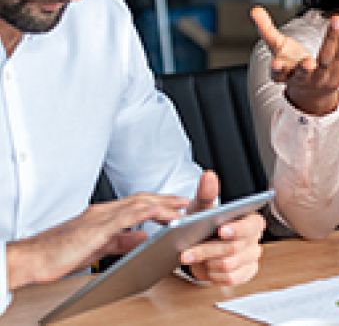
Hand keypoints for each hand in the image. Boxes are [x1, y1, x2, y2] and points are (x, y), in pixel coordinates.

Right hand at [7, 193, 188, 289]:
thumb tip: (142, 238)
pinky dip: (146, 213)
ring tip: (180, 207)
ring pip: (138, 204)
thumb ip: (121, 240)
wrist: (34, 258)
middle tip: (185, 201)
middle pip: (142, 200)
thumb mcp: (99, 247)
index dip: (158, 202)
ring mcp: (101, 217)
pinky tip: (159, 214)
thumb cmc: (60, 253)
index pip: (137, 204)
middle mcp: (104, 211)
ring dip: (161, 204)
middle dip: (165, 199)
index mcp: (104, 215)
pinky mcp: (97, 227)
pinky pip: (126, 216)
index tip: (176, 204)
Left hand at [179, 171, 265, 284]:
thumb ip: (206, 193)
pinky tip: (206, 267)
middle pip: (233, 248)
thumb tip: (208, 176)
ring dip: (206, 263)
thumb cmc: (205, 224)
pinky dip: (213, 275)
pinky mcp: (245, 273)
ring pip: (228, 265)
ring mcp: (252, 258)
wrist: (202, 245)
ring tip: (193, 257)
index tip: (221, 230)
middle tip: (186, 252)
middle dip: (206, 250)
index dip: (236, 229)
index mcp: (252, 220)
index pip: (250, 226)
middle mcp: (255, 239)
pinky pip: (229, 279)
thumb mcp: (202, 208)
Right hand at [251, 6, 338, 115]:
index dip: (278, 69)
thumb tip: (254, 9)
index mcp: (284, 75)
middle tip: (308, 62)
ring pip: (327, 58)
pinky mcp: (337, 70)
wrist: (313, 90)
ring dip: (332, 38)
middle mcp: (303, 78)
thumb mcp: (277, 48)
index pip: (278, 75)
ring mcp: (322, 76)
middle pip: (304, 73)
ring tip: (336, 20)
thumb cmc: (292, 65)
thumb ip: (266, 29)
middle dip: (305, 68)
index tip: (277, 63)